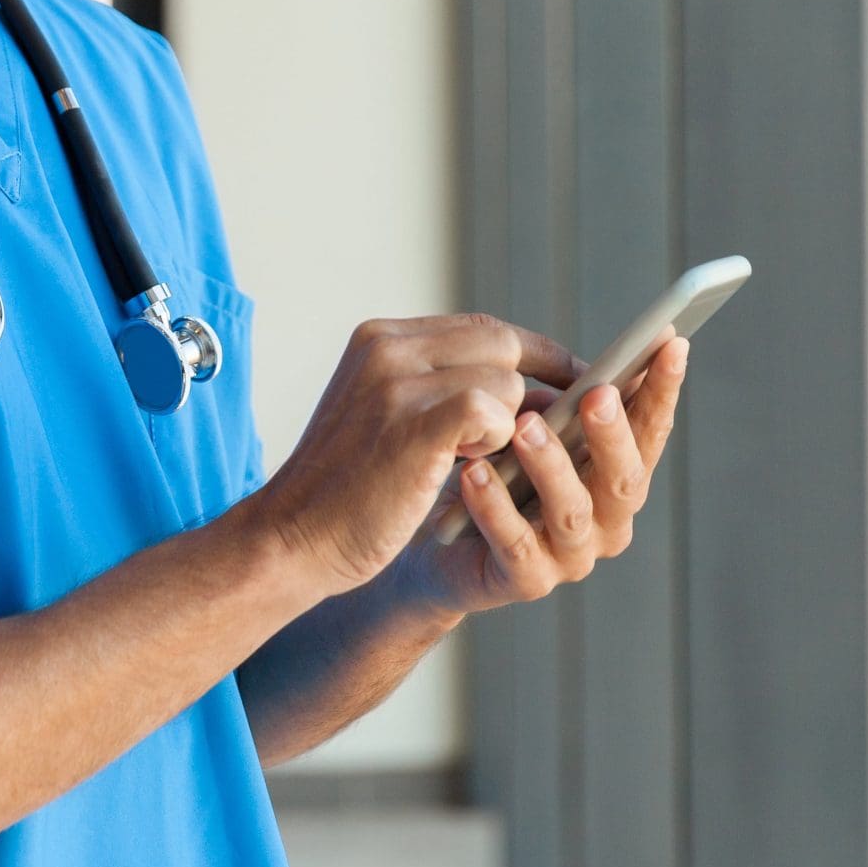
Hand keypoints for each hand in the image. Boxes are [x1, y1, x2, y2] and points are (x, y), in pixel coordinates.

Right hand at [247, 314, 581, 599]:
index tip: (571, 377)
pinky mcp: (414, 423)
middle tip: (577, 416)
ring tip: (504, 461)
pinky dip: (500, 440)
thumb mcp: (383, 417)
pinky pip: (493, 411)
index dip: (532, 353)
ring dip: (518, 424)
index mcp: (380, 339)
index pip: (481, 328)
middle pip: (501, 343)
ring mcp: (398, 382)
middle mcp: (387, 348)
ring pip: (503, 380)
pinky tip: (477, 471)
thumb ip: (436, 390)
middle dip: (549, 379)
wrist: (290, 538)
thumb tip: (523, 388)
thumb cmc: (344, 491)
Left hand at [388, 334, 688, 620]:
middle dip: (613, 434)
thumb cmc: (496, 475)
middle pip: (624, 478)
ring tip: (525, 427)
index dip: (661, 391)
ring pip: (572, 510)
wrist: (439, 545)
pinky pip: (516, 543)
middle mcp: (606, 521)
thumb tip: (583, 372)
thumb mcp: (528, 430)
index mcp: (615, 477)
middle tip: (597, 395)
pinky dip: (496, 507)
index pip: (649, 432)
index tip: (670, 343)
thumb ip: (559, 408)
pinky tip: (476, 473)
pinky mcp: (526, 580)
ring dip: (551, 465)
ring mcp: (570, 555)